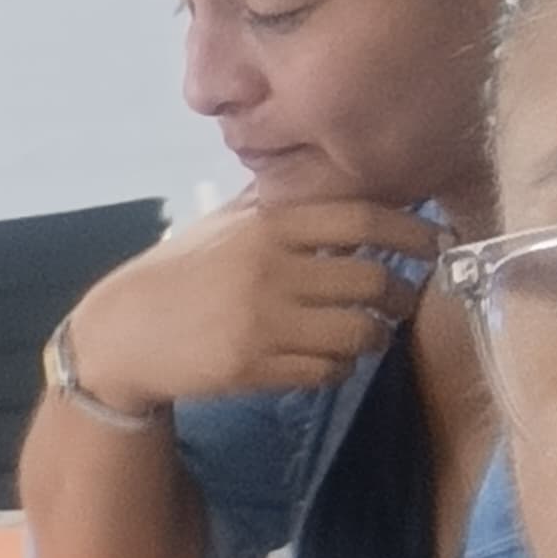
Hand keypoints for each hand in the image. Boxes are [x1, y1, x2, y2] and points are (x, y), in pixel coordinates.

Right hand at [60, 197, 441, 413]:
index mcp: (265, 226)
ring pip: (358, 333)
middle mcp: (269, 270)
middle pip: (373, 282)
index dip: (413, 232)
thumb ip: (274, 206)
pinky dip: (340, 368)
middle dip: (404, 296)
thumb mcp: (220, 226)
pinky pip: (327, 371)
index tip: (436, 244)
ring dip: (374, 336)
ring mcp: (261, 322)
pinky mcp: (253, 367)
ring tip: (369, 334)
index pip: (362, 221)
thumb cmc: (176, 274)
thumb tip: (341, 186)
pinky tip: (329, 359)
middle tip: (405, 301)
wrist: (120, 334)